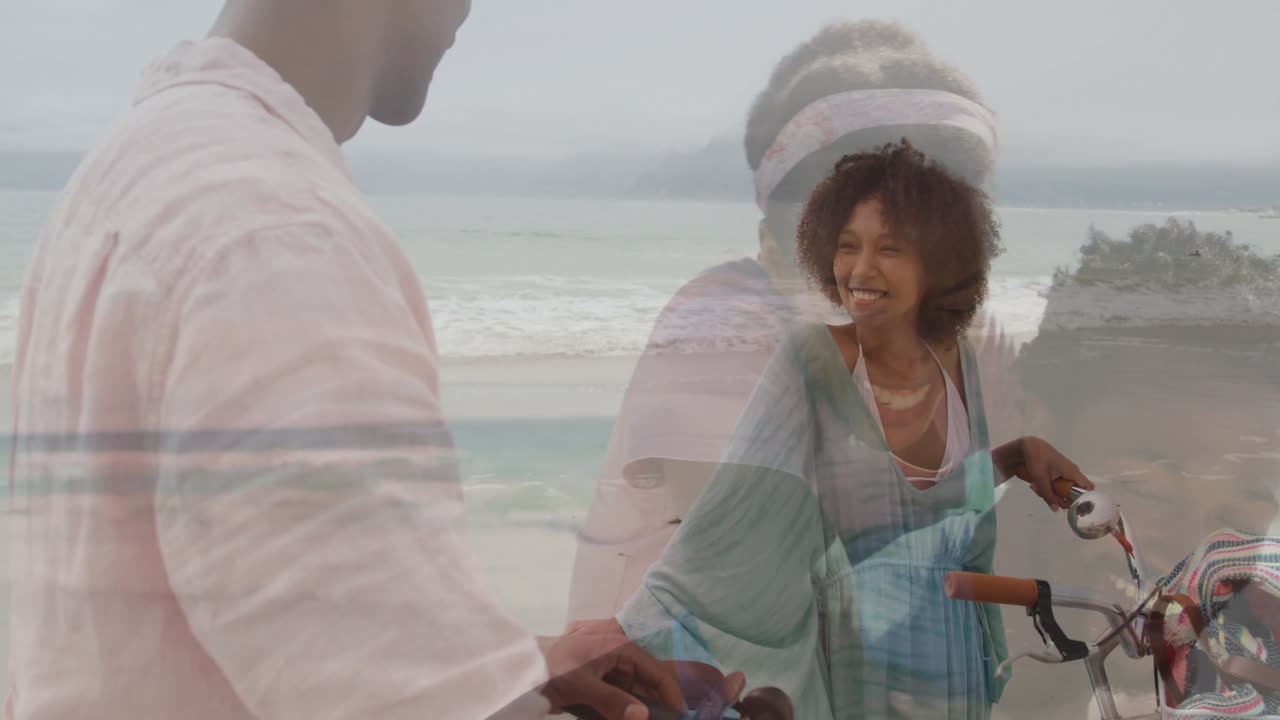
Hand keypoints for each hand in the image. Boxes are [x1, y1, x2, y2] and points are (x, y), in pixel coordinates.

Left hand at [541, 618, 685, 719]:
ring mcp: (608, 669)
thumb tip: (643, 716)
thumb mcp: (582, 685)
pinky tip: (629, 716)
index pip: (655, 671)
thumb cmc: (551, 669)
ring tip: (649, 718)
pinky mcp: (599, 682)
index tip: (680, 714)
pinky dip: (626, 709)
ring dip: (640, 707)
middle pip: (647, 682)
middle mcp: (618, 656)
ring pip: (635, 691)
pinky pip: (621, 696)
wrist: (521, 669)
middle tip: (667, 719)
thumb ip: (613, 701)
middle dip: (657, 703)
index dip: (670, 692)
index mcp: (620, 647)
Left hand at [1003, 436, 1093, 510]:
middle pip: (1072, 493)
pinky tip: (1036, 484)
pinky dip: (1047, 487)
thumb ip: (1048, 495)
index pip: (1088, 488)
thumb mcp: (1040, 479)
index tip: (1071, 506)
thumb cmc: (1036, 459)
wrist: (1028, 446)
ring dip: (1049, 492)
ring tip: (1035, 487)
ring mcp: (1065, 474)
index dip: (1083, 499)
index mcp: (1072, 472)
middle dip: (1058, 497)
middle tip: (1044, 495)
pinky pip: (1056, 486)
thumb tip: (1056, 509)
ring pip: (1062, 490)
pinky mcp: (1058, 474)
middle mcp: (1072, 473)